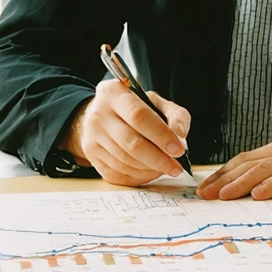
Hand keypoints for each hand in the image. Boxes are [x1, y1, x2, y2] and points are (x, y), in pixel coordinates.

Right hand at [60, 78, 191, 185]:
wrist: (101, 115)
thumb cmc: (133, 109)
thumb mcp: (157, 102)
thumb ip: (175, 115)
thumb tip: (180, 135)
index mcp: (115, 94)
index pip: (139, 116)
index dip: (161, 135)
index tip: (179, 150)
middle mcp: (99, 114)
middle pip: (131, 143)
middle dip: (158, 159)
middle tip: (176, 167)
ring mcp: (92, 136)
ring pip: (124, 161)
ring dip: (149, 169)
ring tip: (165, 168)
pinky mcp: (91, 155)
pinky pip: (116, 173)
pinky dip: (137, 176)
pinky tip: (149, 172)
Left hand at [197, 114, 271, 200]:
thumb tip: (256, 185)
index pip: (241, 161)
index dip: (221, 173)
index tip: (204, 185)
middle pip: (245, 166)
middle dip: (221, 180)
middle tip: (202, 194)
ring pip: (260, 171)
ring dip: (238, 184)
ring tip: (221, 196)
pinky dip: (271, 186)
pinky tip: (258, 195)